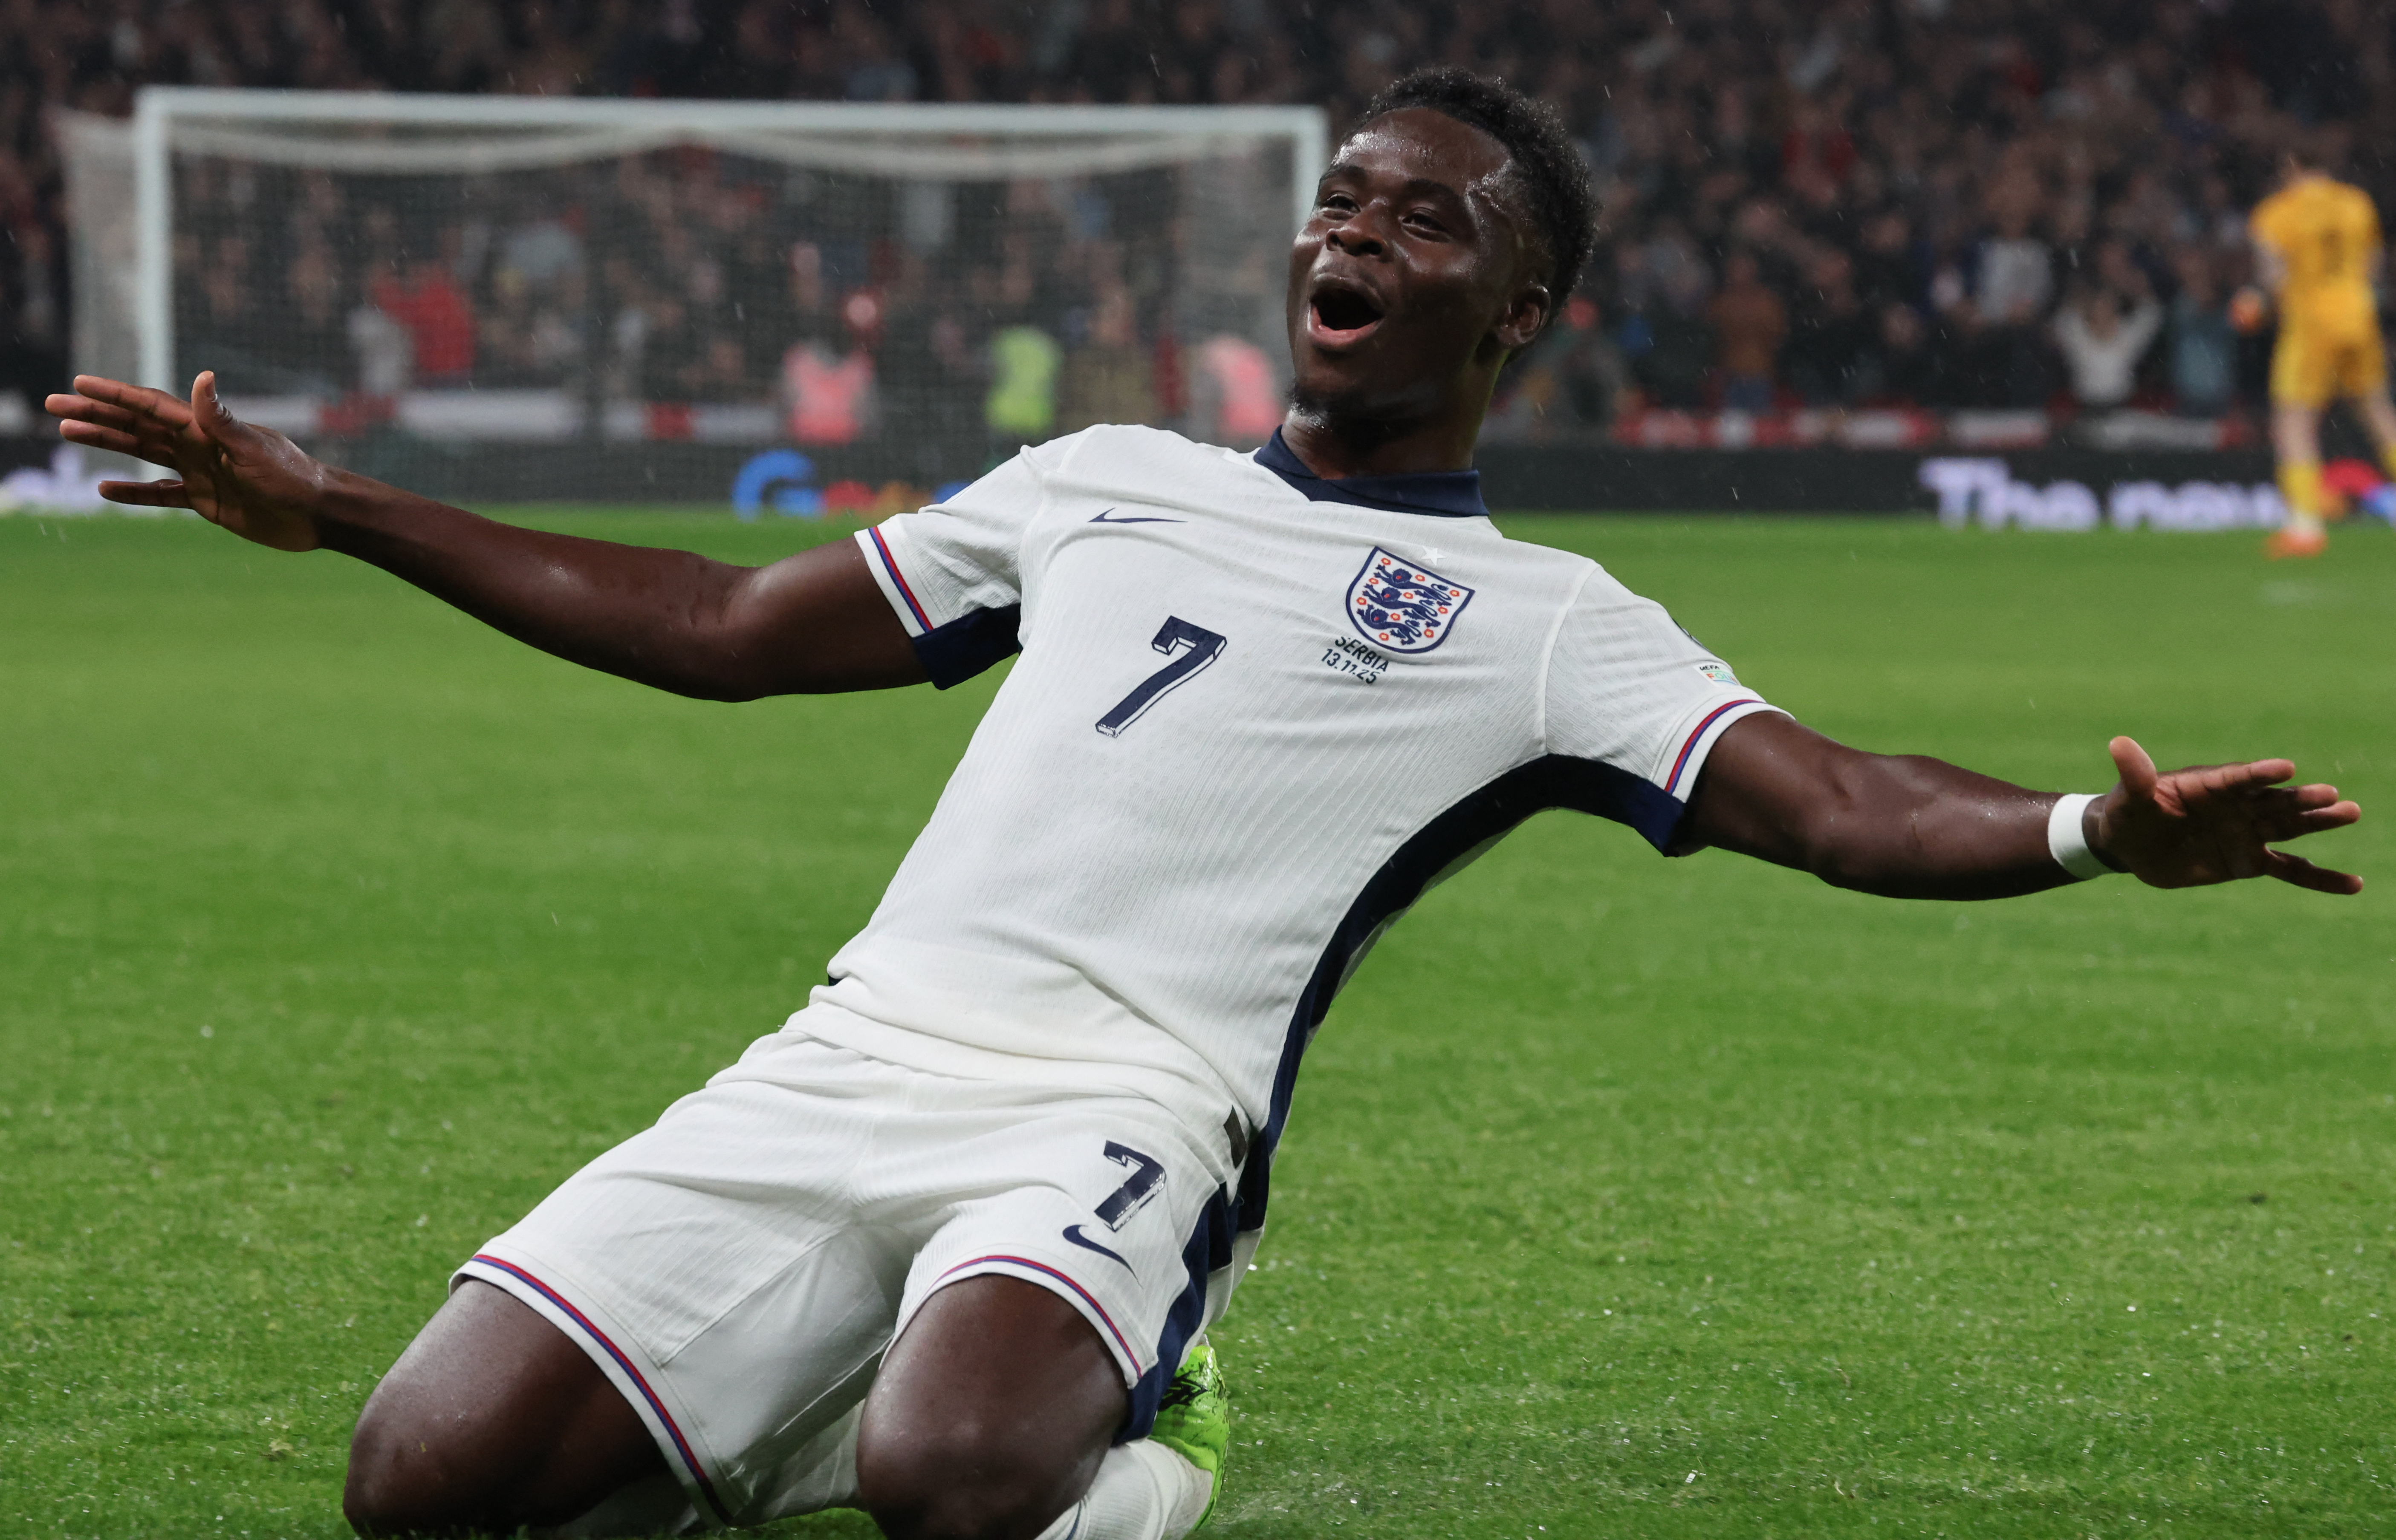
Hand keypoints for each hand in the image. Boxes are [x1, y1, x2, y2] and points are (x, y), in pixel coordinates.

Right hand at [47, 372, 327, 551]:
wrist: (317, 513)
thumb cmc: (292, 478)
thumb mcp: (253, 448)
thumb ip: (222, 419)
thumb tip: (202, 378)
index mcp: (206, 428)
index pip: (151, 405)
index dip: (115, 394)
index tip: (79, 384)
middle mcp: (198, 444)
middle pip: (136, 425)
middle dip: (96, 415)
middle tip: (54, 406)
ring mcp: (199, 471)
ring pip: (142, 453)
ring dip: (106, 444)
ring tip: (68, 433)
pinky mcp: (206, 500)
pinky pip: (161, 495)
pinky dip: (134, 492)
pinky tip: (104, 489)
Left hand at [2090, 735, 2361, 894]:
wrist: (2130, 846)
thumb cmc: (2128, 814)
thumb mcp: (2128, 799)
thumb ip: (2134, 776)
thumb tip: (2118, 744)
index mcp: (2209, 785)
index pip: (2237, 778)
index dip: (2259, 773)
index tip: (2286, 768)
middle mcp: (2236, 805)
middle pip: (2273, 801)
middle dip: (2300, 799)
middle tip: (2331, 795)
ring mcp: (2247, 832)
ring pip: (2289, 828)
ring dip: (2318, 823)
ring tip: (2350, 812)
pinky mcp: (2249, 861)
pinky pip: (2290, 870)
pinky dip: (2320, 877)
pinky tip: (2352, 883)